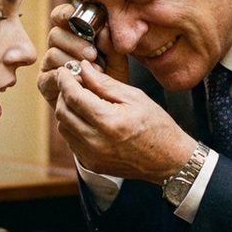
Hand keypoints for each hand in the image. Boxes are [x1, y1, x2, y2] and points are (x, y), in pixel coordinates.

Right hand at [37, 4, 128, 108]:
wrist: (105, 109)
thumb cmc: (110, 80)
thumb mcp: (117, 61)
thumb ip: (111, 45)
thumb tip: (104, 30)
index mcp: (73, 34)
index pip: (61, 17)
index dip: (64, 13)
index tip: (73, 16)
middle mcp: (58, 47)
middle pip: (55, 34)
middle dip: (74, 42)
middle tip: (92, 54)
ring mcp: (49, 65)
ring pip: (52, 54)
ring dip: (72, 61)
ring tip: (91, 72)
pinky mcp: (45, 82)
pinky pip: (49, 75)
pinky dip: (65, 78)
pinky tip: (80, 82)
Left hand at [53, 61, 195, 183]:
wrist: (168, 159)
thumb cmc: (156, 125)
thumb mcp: (134, 97)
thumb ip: (105, 83)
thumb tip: (83, 67)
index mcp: (109, 122)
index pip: (73, 96)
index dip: (65, 80)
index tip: (65, 70)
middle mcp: (96, 142)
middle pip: (63, 111)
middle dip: (64, 93)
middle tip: (73, 83)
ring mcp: (91, 156)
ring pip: (63, 127)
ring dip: (67, 110)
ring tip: (81, 100)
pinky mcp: (91, 163)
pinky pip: (71, 140)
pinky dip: (73, 126)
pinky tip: (87, 118)